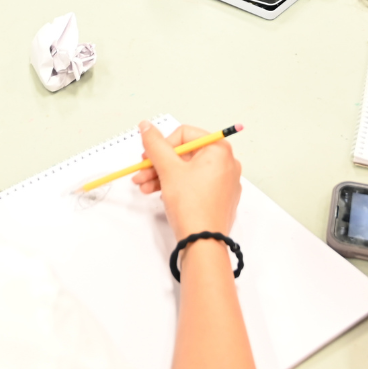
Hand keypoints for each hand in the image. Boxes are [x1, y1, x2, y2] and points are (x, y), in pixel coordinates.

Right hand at [132, 122, 241, 240]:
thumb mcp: (168, 169)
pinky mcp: (218, 198)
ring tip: (143, 186)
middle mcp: (226, 163)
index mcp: (219, 150)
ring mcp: (224, 182)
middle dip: (158, 163)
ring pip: (186, 170)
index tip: (148, 157)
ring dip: (161, 175)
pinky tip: (157, 193)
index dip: (162, 144)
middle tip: (141, 172)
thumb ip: (155, 144)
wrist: (202, 243)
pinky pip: (194, 183)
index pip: (184, 134)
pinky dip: (175, 185)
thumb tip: (146, 126)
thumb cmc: (190, 204)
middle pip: (184, 154)